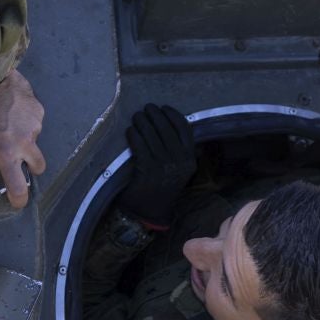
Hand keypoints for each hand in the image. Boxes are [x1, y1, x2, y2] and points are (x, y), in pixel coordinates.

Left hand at [0, 69, 46, 207]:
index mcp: (7, 154)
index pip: (19, 187)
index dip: (19, 199)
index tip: (17, 202)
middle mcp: (26, 142)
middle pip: (38, 166)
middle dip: (30, 168)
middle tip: (17, 160)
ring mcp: (36, 125)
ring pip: (35, 140)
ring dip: (25, 139)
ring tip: (8, 126)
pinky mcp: (39, 109)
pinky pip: (35, 121)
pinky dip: (26, 121)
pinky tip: (12, 111)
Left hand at [116, 104, 196, 226]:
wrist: (151, 211)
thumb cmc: (164, 186)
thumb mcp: (180, 169)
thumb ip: (179, 150)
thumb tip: (168, 122)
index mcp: (190, 159)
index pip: (184, 129)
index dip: (173, 115)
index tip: (163, 108)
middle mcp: (179, 161)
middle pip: (166, 129)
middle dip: (154, 115)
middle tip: (146, 108)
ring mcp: (163, 165)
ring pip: (151, 135)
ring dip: (142, 122)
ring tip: (137, 117)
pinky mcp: (147, 169)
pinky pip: (139, 145)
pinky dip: (134, 135)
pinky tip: (130, 131)